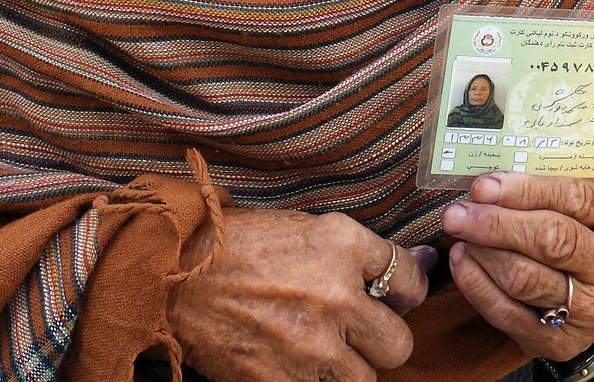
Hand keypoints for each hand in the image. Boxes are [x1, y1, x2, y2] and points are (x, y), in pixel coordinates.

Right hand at [167, 208, 431, 381]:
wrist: (175, 275)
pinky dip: (316, 381)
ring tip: (324, 347)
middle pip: (398, 342)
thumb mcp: (304, 227)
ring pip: (365, 380)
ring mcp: (312, 347)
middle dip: (382, 337)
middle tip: (361, 328)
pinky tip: (298, 361)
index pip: (407, 275)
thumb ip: (357, 252)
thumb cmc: (239, 244)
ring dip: (350, 367)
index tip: (396, 290)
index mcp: (340, 244)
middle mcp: (335, 295)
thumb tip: (419, 267)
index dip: (406, 285)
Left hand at [441, 174, 593, 361]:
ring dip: (483, 251)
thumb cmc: (587, 230)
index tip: (484, 186)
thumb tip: (486, 186)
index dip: (525, 191)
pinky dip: (476, 284)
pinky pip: (508, 314)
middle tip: (458, 212)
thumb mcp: (586, 204)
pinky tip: (461, 260)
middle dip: (496, 224)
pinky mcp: (563, 343)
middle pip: (551, 241)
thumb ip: (548, 188)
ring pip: (526, 278)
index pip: (577, 200)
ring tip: (460, 231)